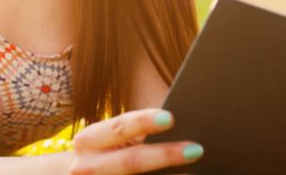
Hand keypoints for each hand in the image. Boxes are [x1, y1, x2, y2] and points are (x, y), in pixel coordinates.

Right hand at [69, 108, 202, 174]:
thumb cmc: (105, 153)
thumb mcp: (108, 140)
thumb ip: (133, 133)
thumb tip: (176, 125)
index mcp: (89, 140)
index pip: (119, 127)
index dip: (144, 121)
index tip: (171, 118)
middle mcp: (87, 168)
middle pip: (131, 161)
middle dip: (165, 155)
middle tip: (197, 149)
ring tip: (198, 173)